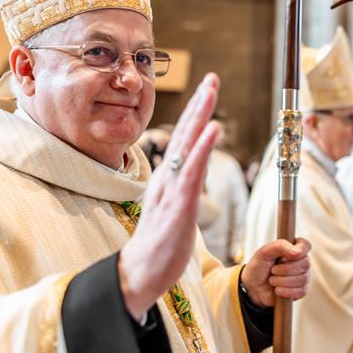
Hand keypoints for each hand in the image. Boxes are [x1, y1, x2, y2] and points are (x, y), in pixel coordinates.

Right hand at [119, 74, 220, 319]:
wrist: (139, 275)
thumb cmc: (158, 248)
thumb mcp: (174, 211)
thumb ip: (182, 190)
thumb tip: (193, 174)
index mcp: (167, 180)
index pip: (184, 140)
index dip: (196, 114)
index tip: (207, 90)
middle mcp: (168, 179)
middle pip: (184, 134)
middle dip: (199, 103)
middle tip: (213, 77)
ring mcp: (171, 191)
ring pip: (187, 146)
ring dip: (200, 115)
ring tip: (212, 89)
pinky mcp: (178, 207)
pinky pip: (192, 173)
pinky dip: (203, 148)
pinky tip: (213, 128)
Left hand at [240, 238, 311, 307]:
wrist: (253, 288)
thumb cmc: (259, 267)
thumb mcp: (264, 252)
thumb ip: (280, 246)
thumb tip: (298, 252)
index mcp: (294, 248)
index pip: (306, 245)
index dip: (298, 251)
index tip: (283, 257)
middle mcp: (301, 262)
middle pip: (305, 264)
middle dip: (284, 269)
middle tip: (273, 270)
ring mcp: (303, 276)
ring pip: (302, 278)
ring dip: (282, 281)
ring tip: (272, 280)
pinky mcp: (301, 291)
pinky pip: (300, 291)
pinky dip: (285, 291)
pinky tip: (277, 289)